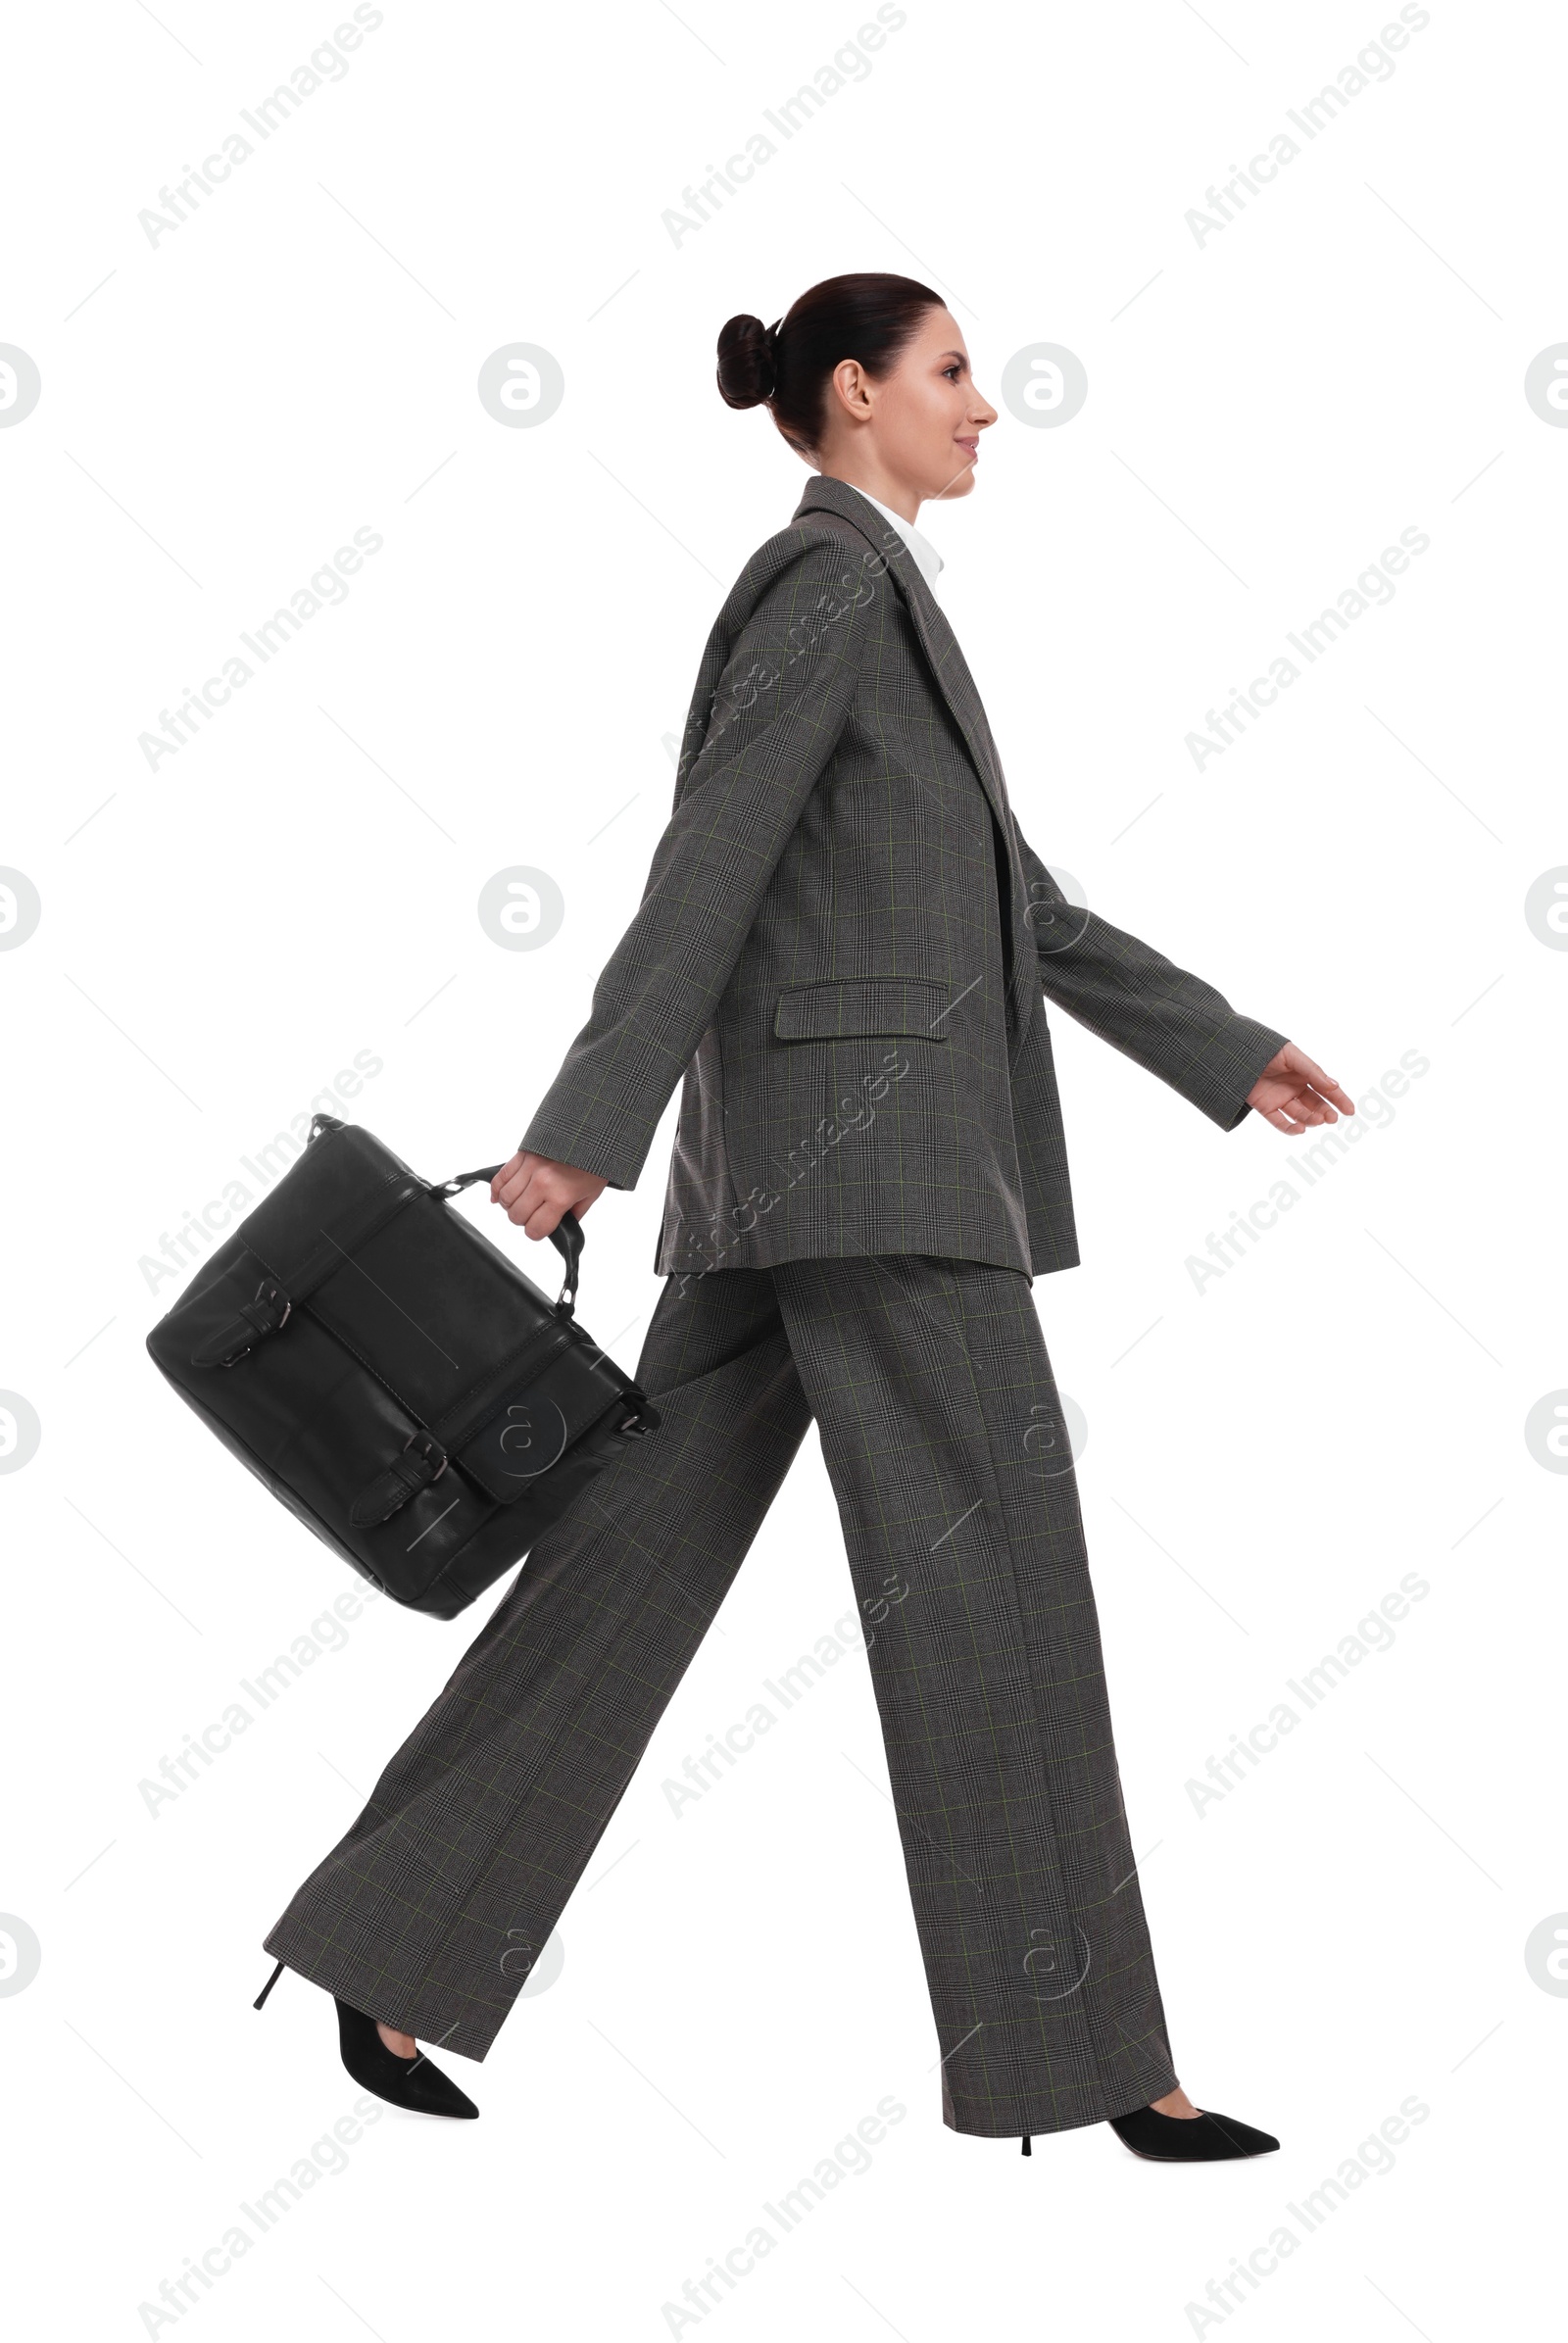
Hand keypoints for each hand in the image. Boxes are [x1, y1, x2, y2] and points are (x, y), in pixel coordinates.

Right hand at [490, 1150, 606, 1238]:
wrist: (591, 1130)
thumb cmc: (595, 1162)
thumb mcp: (591, 1195)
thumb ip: (575, 1214)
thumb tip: (561, 1227)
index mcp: (561, 1196)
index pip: (535, 1228)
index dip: (536, 1233)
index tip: (540, 1230)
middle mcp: (542, 1182)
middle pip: (516, 1215)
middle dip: (523, 1221)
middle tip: (533, 1216)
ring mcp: (530, 1167)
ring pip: (505, 1198)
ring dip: (510, 1206)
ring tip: (522, 1204)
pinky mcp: (522, 1154)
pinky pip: (500, 1177)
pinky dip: (496, 1190)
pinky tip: (500, 1197)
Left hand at [1247, 1044, 1355, 1134]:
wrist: (1234, 1052)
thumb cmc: (1265, 1049)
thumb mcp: (1292, 1056)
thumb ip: (1312, 1071)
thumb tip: (1334, 1086)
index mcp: (1303, 1074)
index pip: (1326, 1089)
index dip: (1339, 1100)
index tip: (1350, 1111)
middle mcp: (1294, 1088)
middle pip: (1315, 1104)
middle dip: (1325, 1112)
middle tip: (1332, 1118)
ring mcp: (1280, 1098)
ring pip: (1299, 1114)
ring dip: (1310, 1119)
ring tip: (1317, 1120)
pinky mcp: (1265, 1107)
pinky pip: (1279, 1122)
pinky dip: (1289, 1128)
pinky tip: (1299, 1130)